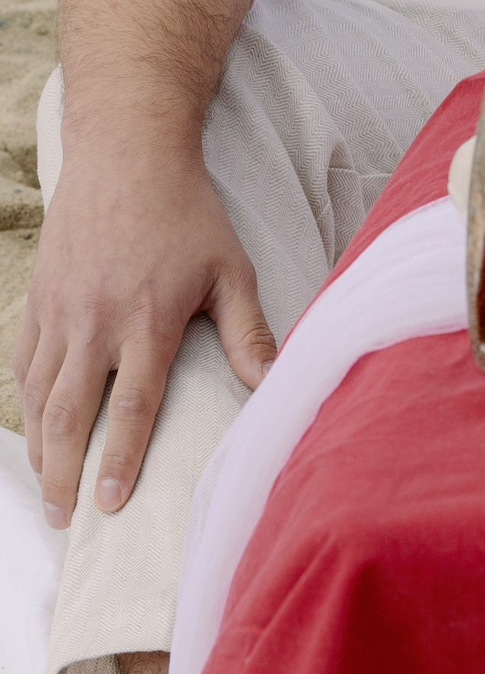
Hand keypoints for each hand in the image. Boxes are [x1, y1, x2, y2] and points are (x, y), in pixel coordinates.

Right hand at [13, 139, 274, 530]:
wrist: (126, 154)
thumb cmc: (187, 213)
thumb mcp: (230, 269)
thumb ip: (248, 333)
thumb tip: (271, 386)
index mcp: (146, 320)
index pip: (130, 406)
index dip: (118, 460)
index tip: (110, 504)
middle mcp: (95, 322)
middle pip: (71, 413)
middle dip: (64, 473)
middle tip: (66, 519)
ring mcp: (59, 311)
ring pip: (39, 394)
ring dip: (39, 448)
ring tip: (47, 490)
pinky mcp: (38, 298)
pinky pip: (24, 362)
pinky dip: (25, 403)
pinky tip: (34, 431)